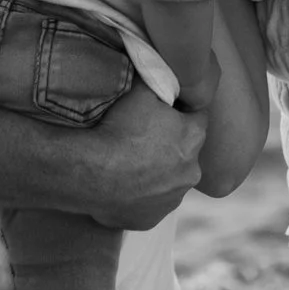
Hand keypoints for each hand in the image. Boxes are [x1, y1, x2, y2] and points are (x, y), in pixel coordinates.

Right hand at [64, 84, 206, 229]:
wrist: (91, 173)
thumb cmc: (119, 128)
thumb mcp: (142, 91)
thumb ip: (159, 80)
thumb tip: (163, 69)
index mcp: (193, 138)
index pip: (197, 117)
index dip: (181, 111)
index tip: (164, 108)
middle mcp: (190, 172)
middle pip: (185, 152)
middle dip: (170, 144)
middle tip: (143, 136)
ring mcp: (171, 200)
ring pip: (169, 181)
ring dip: (157, 173)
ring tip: (130, 163)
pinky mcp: (151, 220)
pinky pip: (149, 204)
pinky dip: (141, 196)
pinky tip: (123, 185)